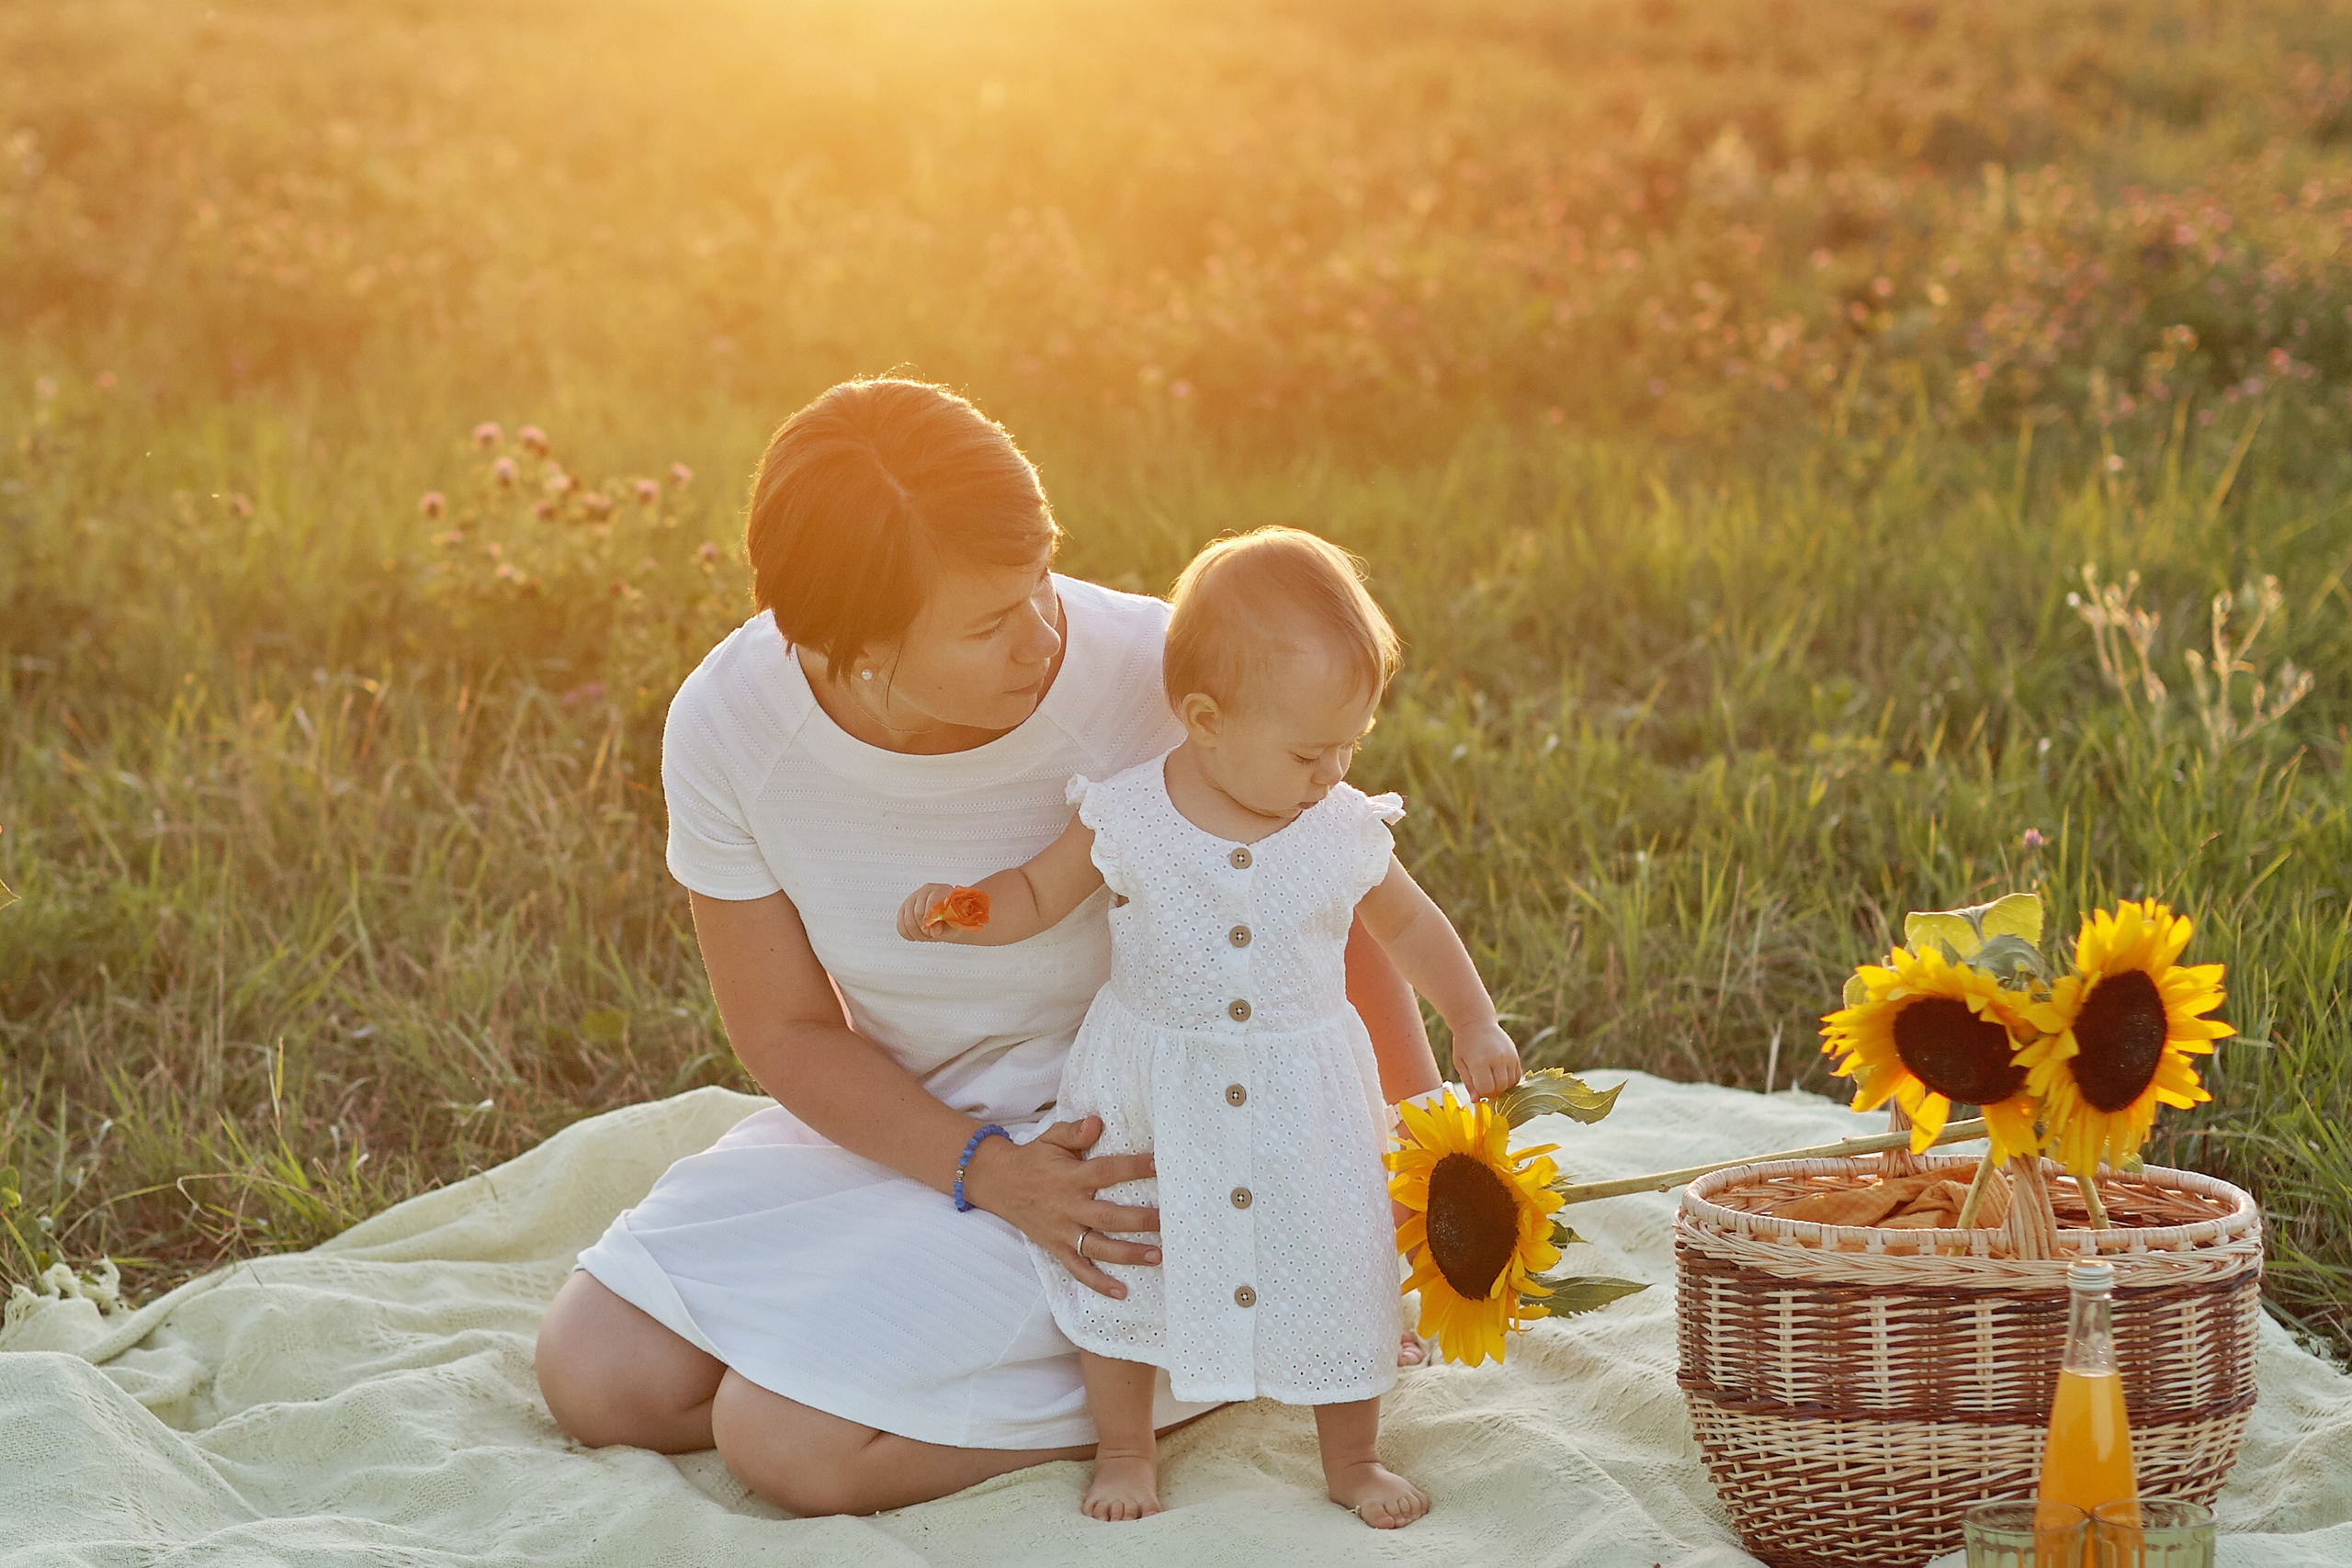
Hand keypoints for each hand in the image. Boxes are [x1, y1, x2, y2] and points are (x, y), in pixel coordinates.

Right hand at [896, 883, 960, 941]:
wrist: (950, 921)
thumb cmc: (955, 919)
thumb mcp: (954, 923)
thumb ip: (945, 924)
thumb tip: (934, 930)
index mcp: (940, 890)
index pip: (931, 902)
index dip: (932, 919)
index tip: (936, 930)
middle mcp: (925, 892)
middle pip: (917, 913)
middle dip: (925, 929)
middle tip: (933, 934)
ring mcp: (912, 899)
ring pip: (907, 921)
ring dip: (917, 934)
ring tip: (927, 934)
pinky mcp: (904, 909)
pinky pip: (900, 926)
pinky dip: (909, 934)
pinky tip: (918, 934)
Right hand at [959, 1116, 1161, 1298]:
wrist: (999, 1184)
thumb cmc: (1033, 1158)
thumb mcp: (1051, 1138)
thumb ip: (1074, 1132)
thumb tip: (1097, 1123)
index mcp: (1070, 1177)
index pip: (1106, 1172)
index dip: (1132, 1167)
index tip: (1158, 1164)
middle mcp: (1068, 1207)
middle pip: (1107, 1216)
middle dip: (1139, 1220)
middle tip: (1167, 1221)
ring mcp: (1062, 1231)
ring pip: (1098, 1247)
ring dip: (1128, 1254)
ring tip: (1157, 1256)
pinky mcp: (1056, 1248)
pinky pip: (1078, 1270)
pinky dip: (1098, 1283)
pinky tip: (1121, 1292)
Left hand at [1452, 1022, 1521, 1101]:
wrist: (1476, 1023)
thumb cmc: (1464, 1044)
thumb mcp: (1460, 1063)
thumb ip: (1469, 1083)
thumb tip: (1476, 1101)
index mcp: (1480, 1061)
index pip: (1486, 1089)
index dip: (1481, 1093)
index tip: (1477, 1087)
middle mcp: (1497, 1059)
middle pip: (1500, 1088)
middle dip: (1492, 1091)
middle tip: (1484, 1085)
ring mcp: (1509, 1057)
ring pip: (1510, 1084)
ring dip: (1501, 1087)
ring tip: (1491, 1079)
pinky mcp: (1515, 1056)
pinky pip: (1517, 1076)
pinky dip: (1509, 1080)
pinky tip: (1499, 1075)